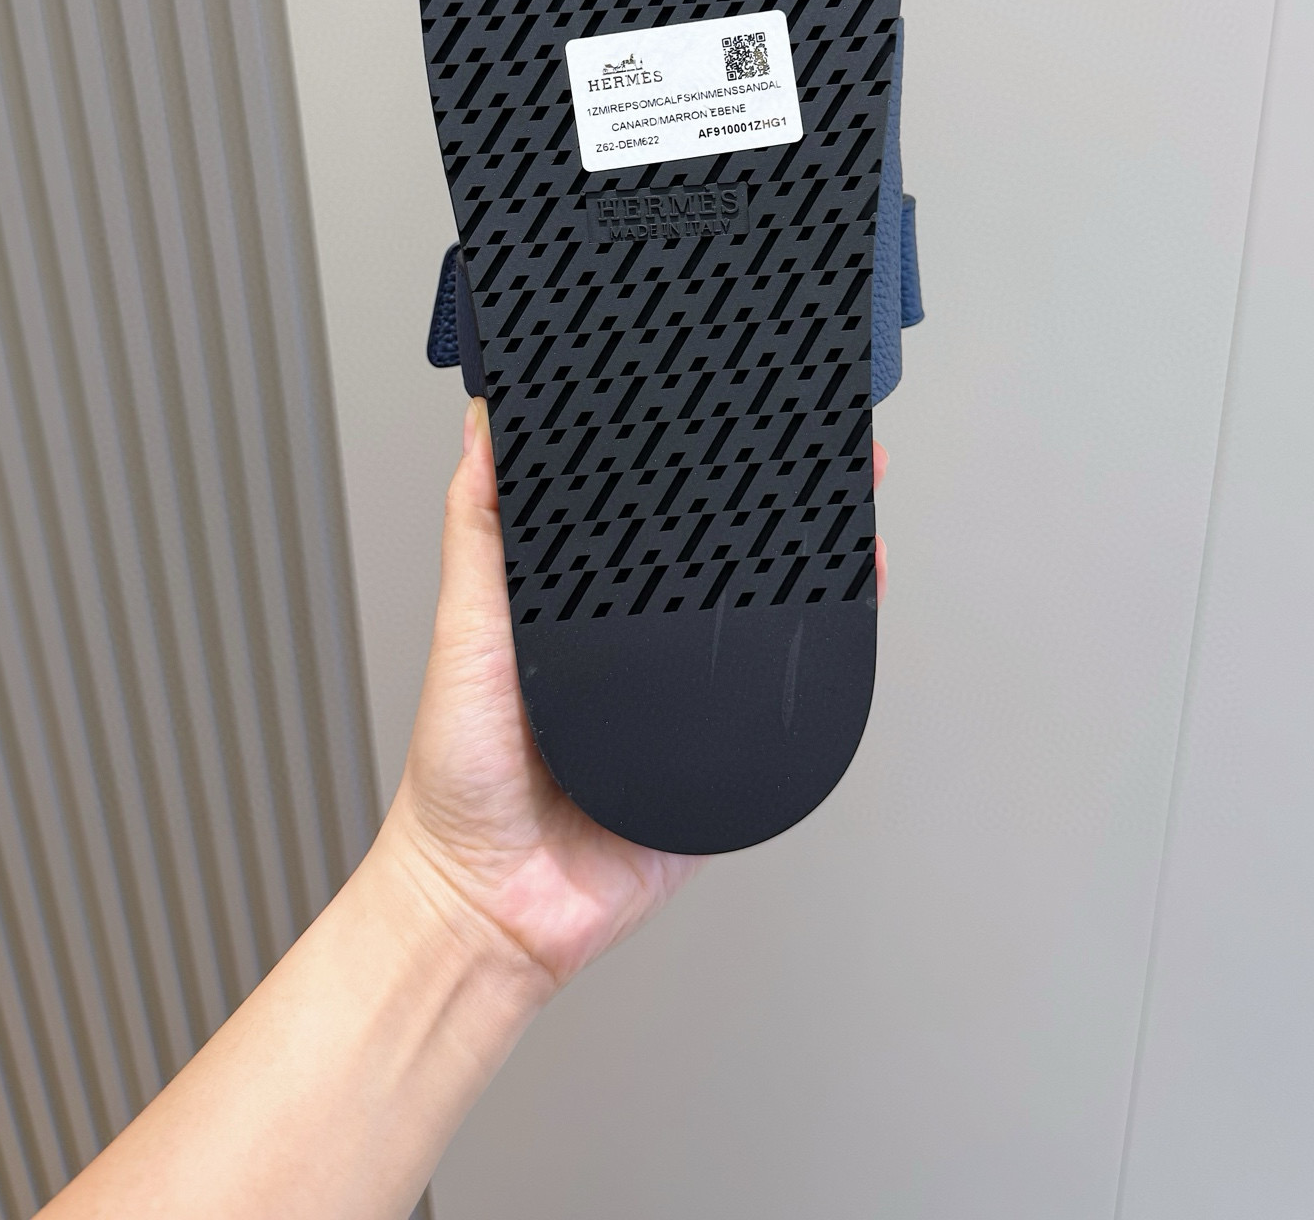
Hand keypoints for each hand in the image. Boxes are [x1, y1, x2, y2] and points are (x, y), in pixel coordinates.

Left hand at [380, 400, 888, 991]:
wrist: (494, 906)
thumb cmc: (460, 778)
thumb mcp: (465, 630)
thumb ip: (478, 531)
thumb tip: (480, 427)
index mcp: (578, 606)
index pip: (647, 516)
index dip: (687, 462)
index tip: (723, 408)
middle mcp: (638, 647)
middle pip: (721, 561)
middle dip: (775, 502)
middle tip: (823, 444)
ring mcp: (687, 701)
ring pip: (765, 623)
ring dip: (814, 567)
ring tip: (853, 505)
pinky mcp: (724, 759)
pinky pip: (786, 703)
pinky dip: (824, 659)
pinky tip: (849, 608)